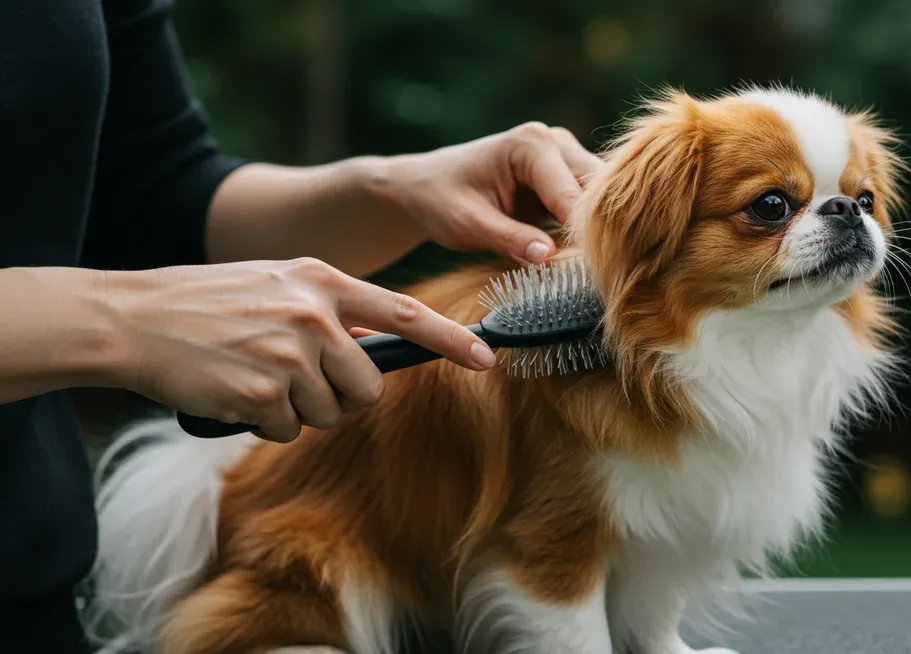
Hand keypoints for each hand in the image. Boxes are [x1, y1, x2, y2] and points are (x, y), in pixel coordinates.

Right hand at [104, 258, 495, 441]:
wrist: (134, 317)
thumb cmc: (207, 303)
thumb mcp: (276, 285)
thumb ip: (328, 309)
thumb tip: (375, 341)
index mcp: (323, 282)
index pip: (405, 312)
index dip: (450, 338)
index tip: (486, 355)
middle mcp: (315, 315)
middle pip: (369, 387)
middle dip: (340, 396)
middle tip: (295, 379)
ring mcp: (290, 354)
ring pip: (328, 413)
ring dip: (296, 410)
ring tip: (254, 376)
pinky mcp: (263, 392)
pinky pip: (286, 430)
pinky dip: (261, 422)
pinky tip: (234, 391)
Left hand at [371, 122, 602, 263]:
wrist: (426, 187)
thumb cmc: (440, 200)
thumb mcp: (468, 224)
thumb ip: (509, 238)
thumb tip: (550, 258)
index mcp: (531, 144)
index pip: (572, 194)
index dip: (583, 235)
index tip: (591, 273)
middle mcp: (555, 142)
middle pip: (599, 190)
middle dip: (599, 231)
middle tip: (599, 274)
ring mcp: (564, 157)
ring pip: (602, 197)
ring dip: (599, 231)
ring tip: (595, 269)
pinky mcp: (565, 178)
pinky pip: (591, 205)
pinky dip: (591, 230)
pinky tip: (587, 259)